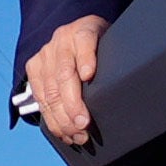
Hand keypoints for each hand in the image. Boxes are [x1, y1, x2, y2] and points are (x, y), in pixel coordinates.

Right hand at [25, 17, 108, 147]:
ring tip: (77, 135)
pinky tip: (64, 132)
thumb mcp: (111, 45)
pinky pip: (40, 98)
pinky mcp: (34, 67)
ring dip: (62, 118)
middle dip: (73, 103)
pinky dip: (52, 119)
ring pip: (49, 90)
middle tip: (84, 124)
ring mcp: (45, 54)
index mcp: (84, 30)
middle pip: (64, 74)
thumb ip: (115, 60)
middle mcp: (62, 40)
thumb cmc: (100, 47)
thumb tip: (131, 89)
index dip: (87, 58)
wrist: (75, 35)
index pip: (85, 40)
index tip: (89, 75)